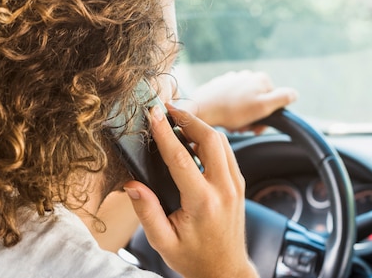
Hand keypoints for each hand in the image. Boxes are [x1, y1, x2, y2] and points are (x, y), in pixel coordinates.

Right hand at [124, 104, 257, 277]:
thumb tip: (132, 185)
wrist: (225, 270)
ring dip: (201, 126)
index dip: (165, 132)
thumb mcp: (163, 241)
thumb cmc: (194, 258)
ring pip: (223, 141)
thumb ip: (147, 212)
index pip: (181, 157)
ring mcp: (236, 184)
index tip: (154, 113)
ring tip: (177, 121)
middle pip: (211, 138)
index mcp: (203, 202)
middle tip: (168, 109)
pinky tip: (193, 139)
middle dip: (189, 119)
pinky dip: (211, 139)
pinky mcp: (238, 184)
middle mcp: (224, 188)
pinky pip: (227, 152)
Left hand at [185, 70, 297, 132]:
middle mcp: (248, 75)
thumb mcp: (262, 107)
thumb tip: (295, 94)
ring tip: (233, 125)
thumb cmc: (232, 111)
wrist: (201, 110)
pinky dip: (230, 111)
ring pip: (245, 103)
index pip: (274, 101)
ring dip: (242, 116)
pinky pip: (231, 101)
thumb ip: (282, 98)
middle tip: (244, 128)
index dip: (268, 117)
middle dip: (254, 117)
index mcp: (261, 79)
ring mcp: (232, 79)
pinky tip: (224, 118)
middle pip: (259, 102)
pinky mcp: (219, 86)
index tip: (257, 127)